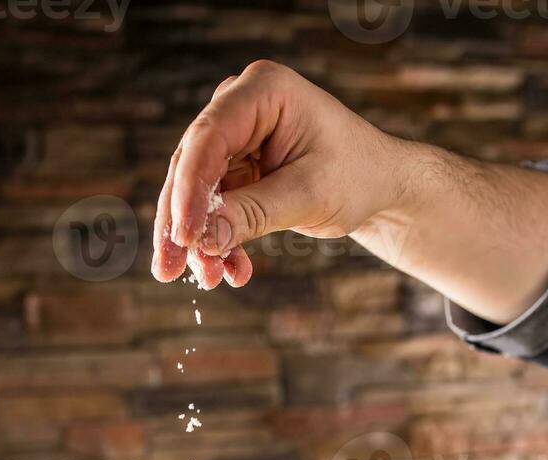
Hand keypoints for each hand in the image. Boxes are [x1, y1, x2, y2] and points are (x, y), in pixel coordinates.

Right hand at [151, 60, 408, 289]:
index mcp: (263, 91)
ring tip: (208, 280)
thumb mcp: (308, 196)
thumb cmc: (356, 176)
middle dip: (182, 223)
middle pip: (192, 167)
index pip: (209, 138)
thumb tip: (202, 241)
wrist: (378, 187)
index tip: (183, 237)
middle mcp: (240, 108)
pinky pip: (215, 210)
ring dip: (200, 241)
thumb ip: (253, 214)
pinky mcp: (235, 171)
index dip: (189, 189)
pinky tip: (232, 273)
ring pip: (197, 194)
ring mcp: (235, 140)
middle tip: (169, 269)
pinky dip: (220, 242)